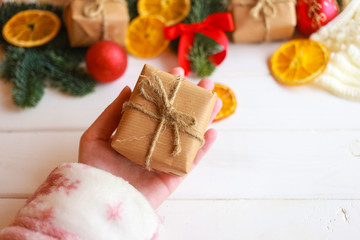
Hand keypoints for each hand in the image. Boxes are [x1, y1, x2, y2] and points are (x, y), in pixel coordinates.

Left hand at [78, 67, 221, 208]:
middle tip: (205, 84)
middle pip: (177, 119)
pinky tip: (213, 131)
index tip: (177, 73)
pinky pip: (191, 161)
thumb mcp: (95, 137)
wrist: (99, 201)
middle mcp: (154, 143)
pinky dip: (204, 148)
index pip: (157, 108)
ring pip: (189, 136)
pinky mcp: (172, 176)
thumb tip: (127, 89)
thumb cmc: (93, 170)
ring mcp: (165, 159)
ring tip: (216, 101)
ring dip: (204, 119)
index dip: (168, 91)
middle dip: (192, 101)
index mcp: (138, 133)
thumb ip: (110, 114)